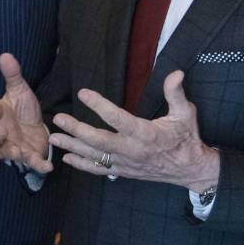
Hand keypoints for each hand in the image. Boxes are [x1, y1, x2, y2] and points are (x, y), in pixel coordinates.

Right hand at [0, 53, 50, 173]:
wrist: (36, 127)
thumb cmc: (24, 109)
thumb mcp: (20, 90)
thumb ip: (12, 75)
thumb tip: (5, 54)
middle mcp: (1, 133)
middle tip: (3, 129)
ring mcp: (13, 146)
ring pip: (8, 151)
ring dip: (12, 152)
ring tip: (17, 151)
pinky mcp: (28, 156)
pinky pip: (32, 162)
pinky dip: (39, 165)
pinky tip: (48, 166)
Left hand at [49, 70, 218, 192]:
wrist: (190, 169)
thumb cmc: (186, 138)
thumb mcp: (186, 114)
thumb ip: (176, 94)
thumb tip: (176, 73)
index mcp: (146, 134)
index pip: (119, 118)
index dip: (100, 106)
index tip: (83, 93)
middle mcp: (133, 150)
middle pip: (100, 140)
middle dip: (77, 130)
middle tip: (59, 119)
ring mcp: (126, 163)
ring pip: (95, 156)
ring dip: (73, 147)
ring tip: (53, 138)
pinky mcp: (122, 171)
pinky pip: (99, 170)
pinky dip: (81, 165)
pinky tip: (66, 158)